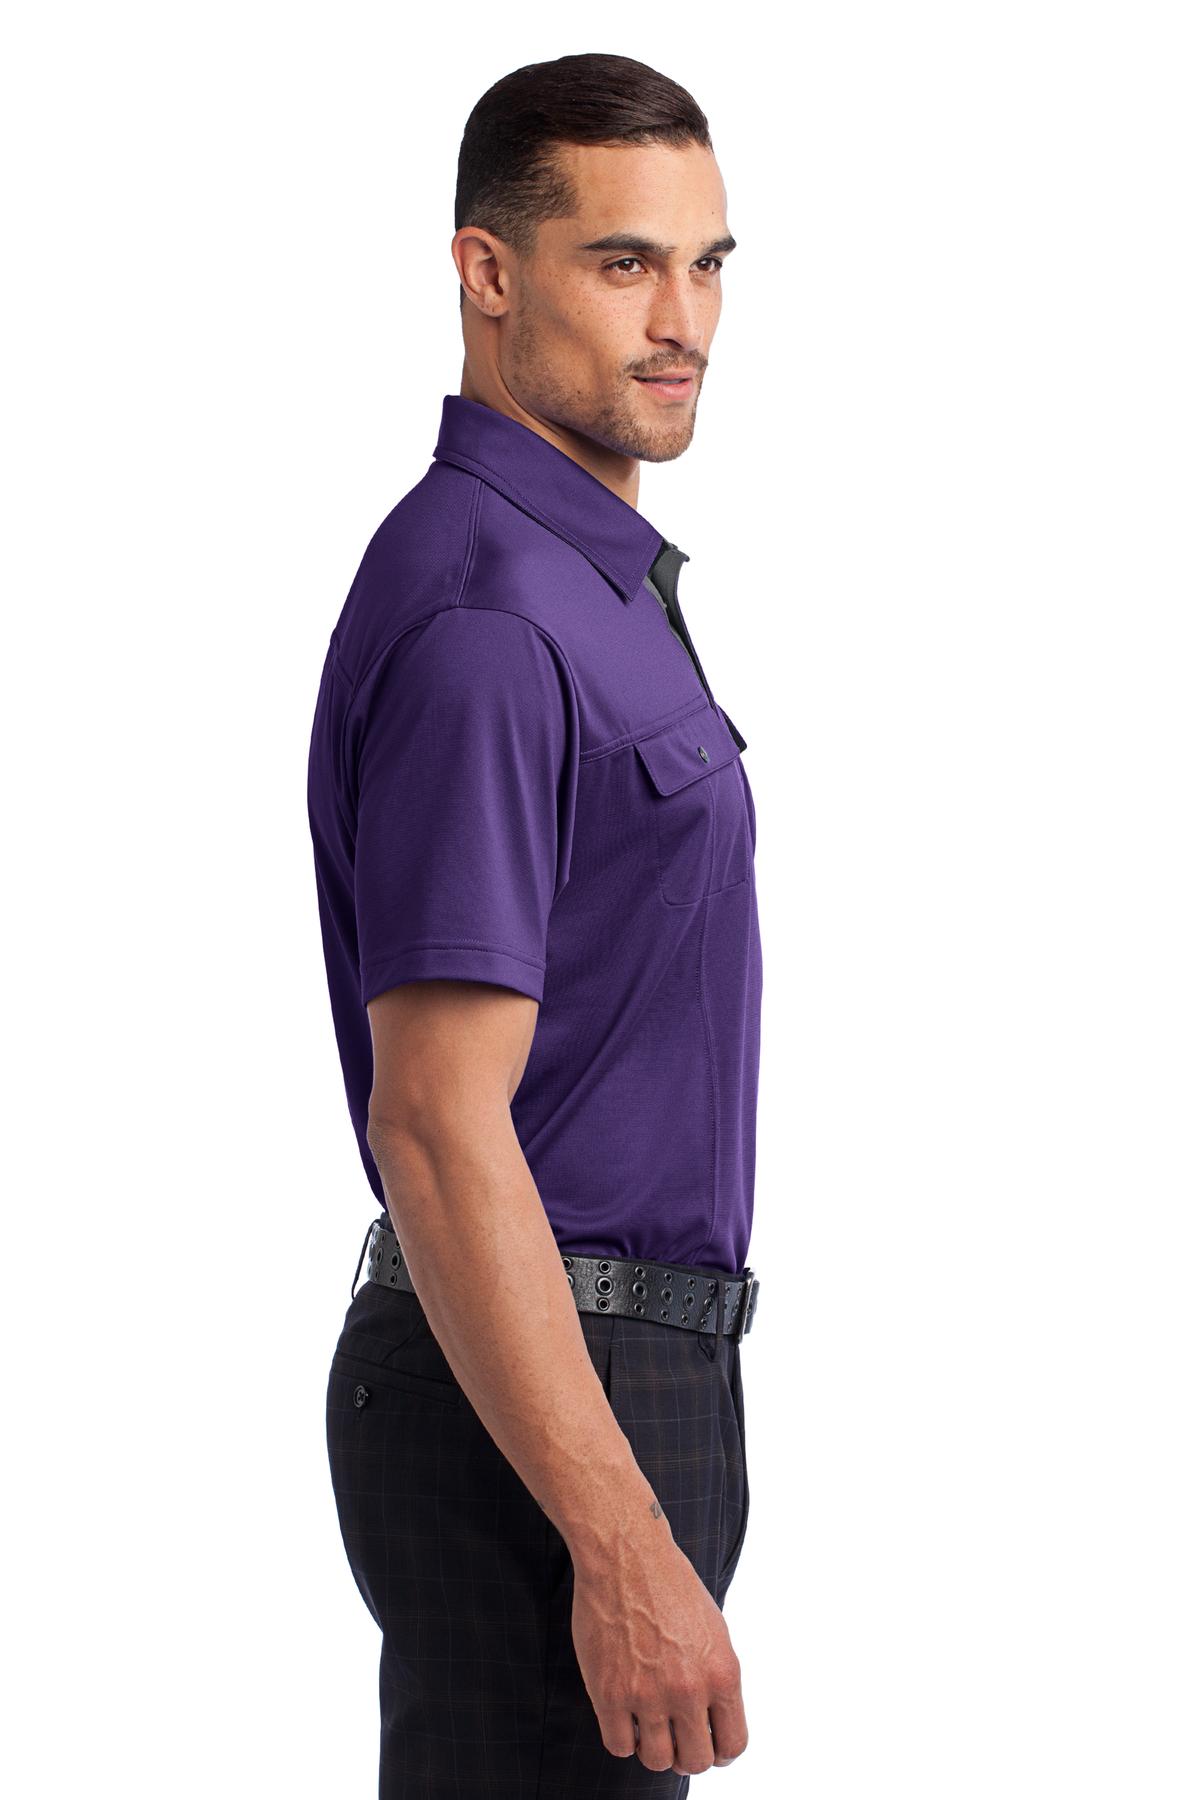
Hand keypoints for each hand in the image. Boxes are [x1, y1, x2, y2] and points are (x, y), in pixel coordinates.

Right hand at [570, 1536, 748, 1775]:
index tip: (707, 1744)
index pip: (732, 1745)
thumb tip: (714, 1719)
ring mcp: (647, 1694)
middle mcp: (689, 1690)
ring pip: (656, 1761)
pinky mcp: (609, 1693)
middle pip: (695, 1762)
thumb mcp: (714, 1630)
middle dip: (686, 1754)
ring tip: (648, 1723)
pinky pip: (619, 1746)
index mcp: (722, 1673)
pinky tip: (623, 1713)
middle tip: (674, 1736)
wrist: (625, 1555)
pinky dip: (623, 1737)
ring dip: (653, 1748)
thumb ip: (716, 1678)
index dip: (720, 1752)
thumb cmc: (669, 1585)